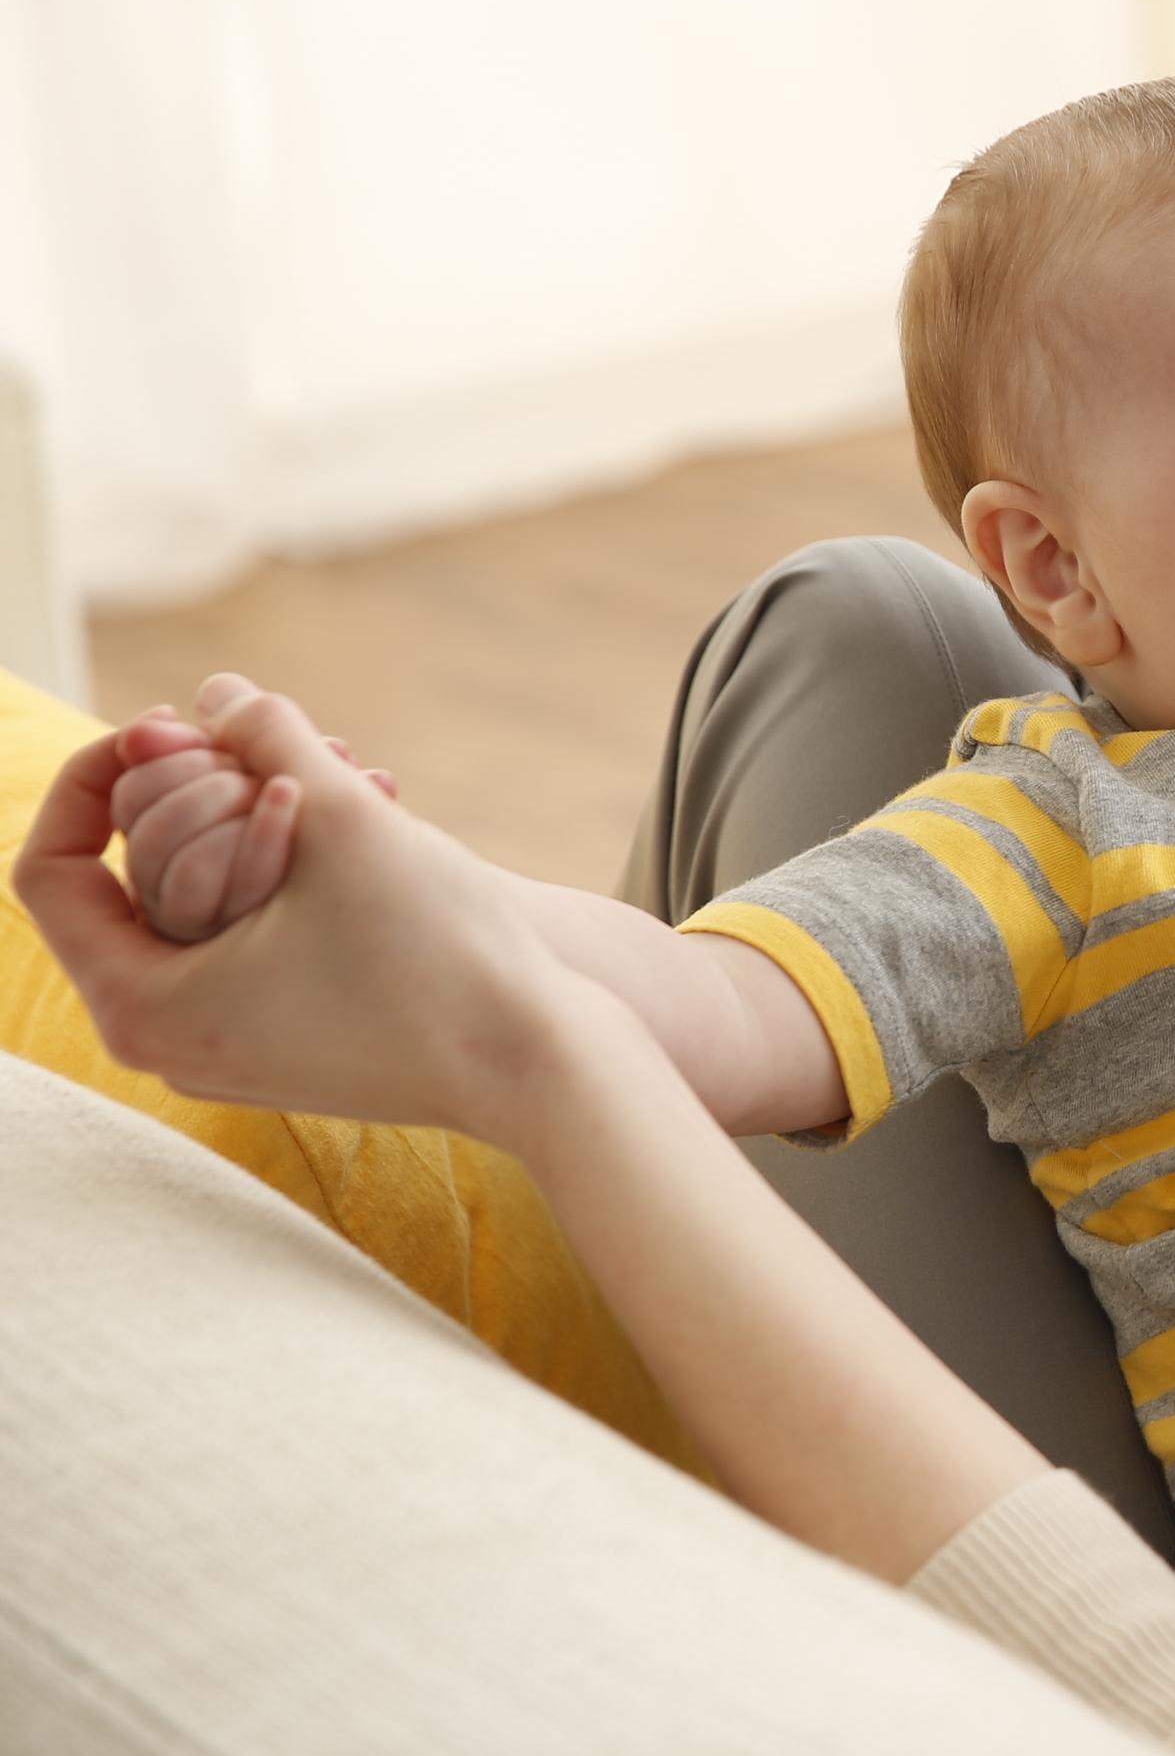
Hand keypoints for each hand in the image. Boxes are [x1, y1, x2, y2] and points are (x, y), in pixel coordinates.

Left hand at [17, 676, 571, 1141]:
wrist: (544, 1065)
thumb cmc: (439, 954)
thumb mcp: (339, 818)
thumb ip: (262, 734)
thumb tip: (215, 690)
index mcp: (143, 1007)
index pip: (48, 870)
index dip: (89, 776)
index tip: (163, 725)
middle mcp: (168, 1046)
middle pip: (127, 885)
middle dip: (189, 794)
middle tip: (260, 740)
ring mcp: (229, 1055)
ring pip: (196, 910)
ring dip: (247, 829)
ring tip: (333, 778)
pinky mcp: (288, 1051)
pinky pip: (249, 946)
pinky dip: (284, 881)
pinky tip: (362, 830)